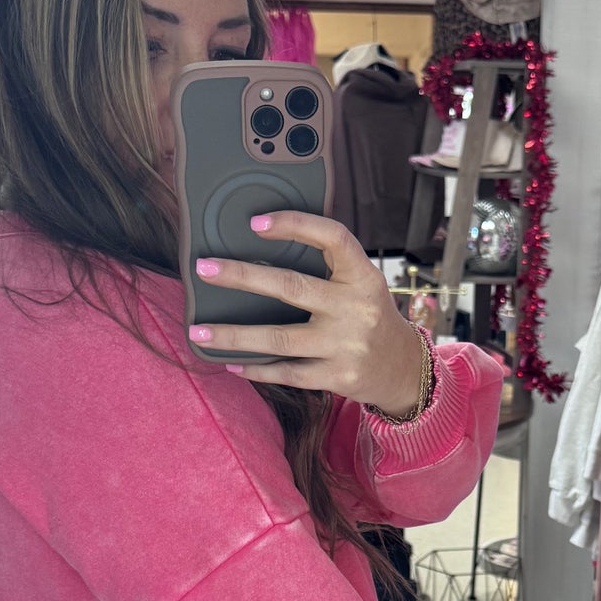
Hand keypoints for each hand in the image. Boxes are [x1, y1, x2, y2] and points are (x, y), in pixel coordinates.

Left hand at [189, 212, 426, 413]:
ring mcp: (345, 346)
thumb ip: (329, 267)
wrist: (403, 369)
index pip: (332, 238)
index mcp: (363, 277)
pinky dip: (256, 369)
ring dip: (233, 335)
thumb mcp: (363, 284)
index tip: (256, 223)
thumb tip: (264, 246)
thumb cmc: (370, 316)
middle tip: (204, 269)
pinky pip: (287, 373)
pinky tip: (230, 363)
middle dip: (242, 276)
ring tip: (198, 332)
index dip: (295, 224)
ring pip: (279, 338)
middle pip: (291, 287)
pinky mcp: (337, 377)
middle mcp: (355, 309)